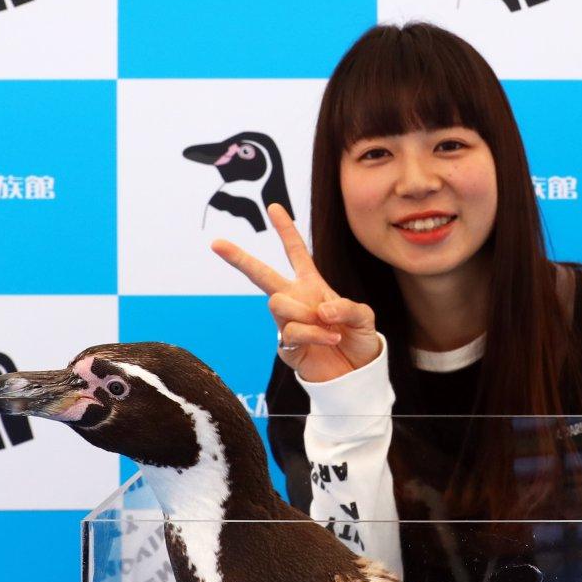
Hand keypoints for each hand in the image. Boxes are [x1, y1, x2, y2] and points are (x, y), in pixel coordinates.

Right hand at [211, 204, 381, 382]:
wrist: (358, 374)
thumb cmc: (359, 339)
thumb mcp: (364, 317)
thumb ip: (347, 308)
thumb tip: (320, 310)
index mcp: (312, 286)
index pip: (296, 253)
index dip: (286, 231)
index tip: (274, 207)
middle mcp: (295, 301)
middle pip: (261, 275)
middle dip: (239, 258)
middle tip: (217, 243)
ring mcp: (288, 324)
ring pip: (278, 305)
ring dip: (306, 314)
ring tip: (328, 327)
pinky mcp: (287, 348)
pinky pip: (292, 332)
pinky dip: (315, 335)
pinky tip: (330, 340)